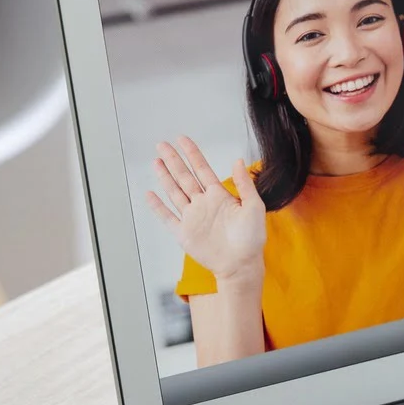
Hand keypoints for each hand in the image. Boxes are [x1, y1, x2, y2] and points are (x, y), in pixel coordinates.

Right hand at [146, 137, 265, 283]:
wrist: (241, 265)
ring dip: (165, 177)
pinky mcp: (184, 233)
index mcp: (219, 196)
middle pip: (184, 176)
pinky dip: (157, 206)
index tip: (182, 139)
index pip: (202, 169)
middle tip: (162, 144)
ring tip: (156, 161)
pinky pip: (167, 217)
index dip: (192, 153)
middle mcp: (203, 203)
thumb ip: (245, 184)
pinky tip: (150, 194)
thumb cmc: (252, 239)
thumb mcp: (254, 206)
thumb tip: (237, 160)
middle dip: (173, 160)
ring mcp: (192, 218)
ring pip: (174, 192)